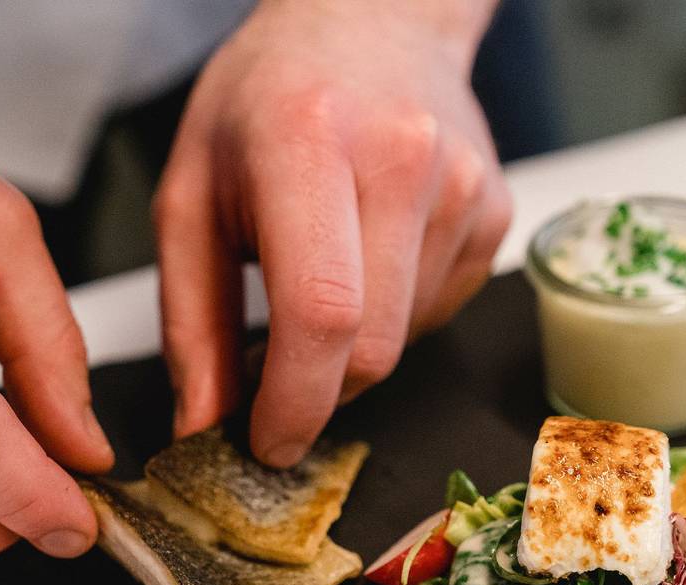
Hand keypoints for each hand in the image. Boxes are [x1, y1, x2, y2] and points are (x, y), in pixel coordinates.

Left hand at [155, 0, 510, 466]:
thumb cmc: (268, 97)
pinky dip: (395, 313)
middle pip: (372, 348)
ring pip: (407, 340)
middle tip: (276, 371)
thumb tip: (202, 426)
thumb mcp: (190, 195)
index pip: (320, 313)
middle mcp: (404, 160)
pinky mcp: (494, 211)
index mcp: (309, 143)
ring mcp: (463, 186)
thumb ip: (191, 322)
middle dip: (319, 390)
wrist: (371, 19)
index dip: (294, 403)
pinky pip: (439, 311)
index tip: (264, 441)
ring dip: (354, 344)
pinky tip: (371, 254)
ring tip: (324, 272)